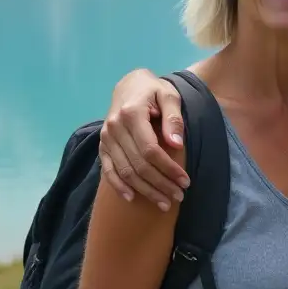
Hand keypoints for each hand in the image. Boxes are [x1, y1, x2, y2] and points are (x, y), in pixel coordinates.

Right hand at [99, 69, 189, 208]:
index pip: (150, 150)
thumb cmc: (153, 90)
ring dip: (145, 190)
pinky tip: (131, 198)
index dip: (168, 168)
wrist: (129, 85)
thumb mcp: (169, 95)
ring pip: (125, 172)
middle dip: (160, 184)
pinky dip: (118, 186)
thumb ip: (173, 118)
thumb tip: (177, 145)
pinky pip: (108, 170)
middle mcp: (114, 128)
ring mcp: (106, 138)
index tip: (185, 181)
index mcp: (132, 114)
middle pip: (138, 165)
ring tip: (164, 203)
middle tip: (179, 196)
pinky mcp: (102, 146)